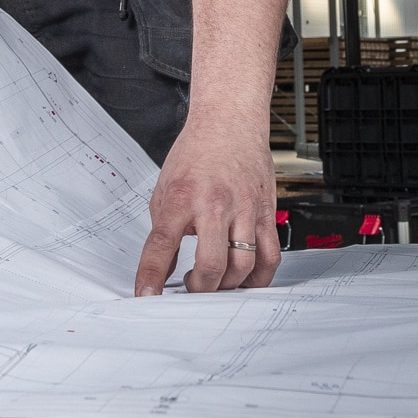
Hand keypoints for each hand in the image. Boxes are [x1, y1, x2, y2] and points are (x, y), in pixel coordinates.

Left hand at [133, 108, 278, 295]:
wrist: (230, 120)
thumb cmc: (197, 151)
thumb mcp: (165, 188)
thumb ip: (163, 231)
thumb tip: (163, 269)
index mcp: (182, 197)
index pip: (161, 244)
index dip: (151, 276)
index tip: (146, 297)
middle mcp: (214, 204)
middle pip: (212, 265)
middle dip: (200, 288)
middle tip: (192, 287)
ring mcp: (244, 209)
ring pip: (243, 265)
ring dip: (227, 285)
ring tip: (217, 281)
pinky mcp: (266, 211)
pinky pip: (271, 255)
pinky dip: (259, 277)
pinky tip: (245, 278)